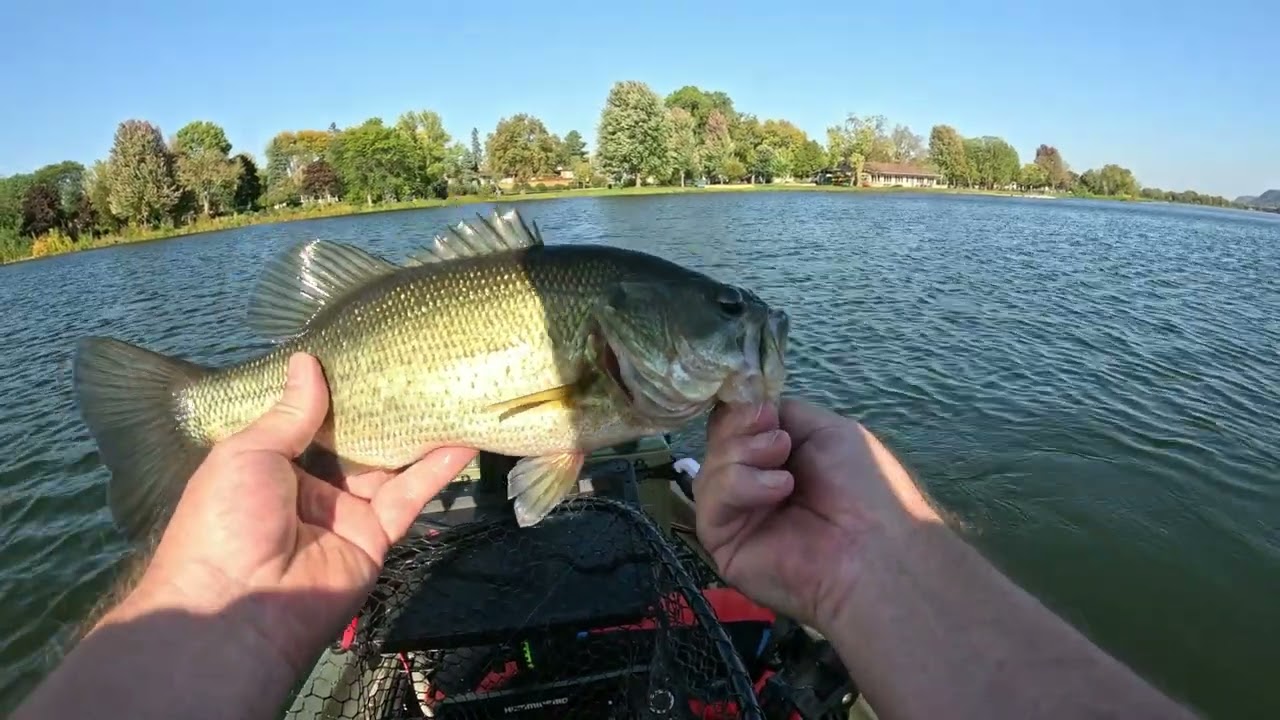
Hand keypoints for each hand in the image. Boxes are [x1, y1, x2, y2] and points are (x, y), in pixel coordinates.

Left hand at [122, 352, 476, 674]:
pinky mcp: (377, 535)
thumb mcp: (247, 453)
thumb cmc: (226, 520)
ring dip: (416, 432)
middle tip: (414, 364)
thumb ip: (289, 413)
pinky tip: (462, 439)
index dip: (335, 392)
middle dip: (381, 408)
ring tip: (448, 390)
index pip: (311, 422)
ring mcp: (347, 512)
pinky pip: (409, 497)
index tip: (363, 353)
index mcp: (272, 467)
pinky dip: (436, 470)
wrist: (240, 604)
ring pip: (388, 465)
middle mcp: (312, 487)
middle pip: (355, 441)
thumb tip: (308, 361)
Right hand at [694, 398, 937, 629]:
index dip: (739, 410)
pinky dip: (740, 485)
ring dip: (744, 455)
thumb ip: (784, 413)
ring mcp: (735, 515)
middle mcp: (751, 484)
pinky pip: (710, 501)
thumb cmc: (863, 487)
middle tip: (779, 440)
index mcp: (776, 458)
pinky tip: (778, 490)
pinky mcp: (721, 542)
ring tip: (786, 473)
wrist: (874, 547)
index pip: (735, 425)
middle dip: (741, 430)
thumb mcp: (828, 430)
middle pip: (717, 442)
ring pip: (709, 468)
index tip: (762, 409)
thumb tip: (749, 406)